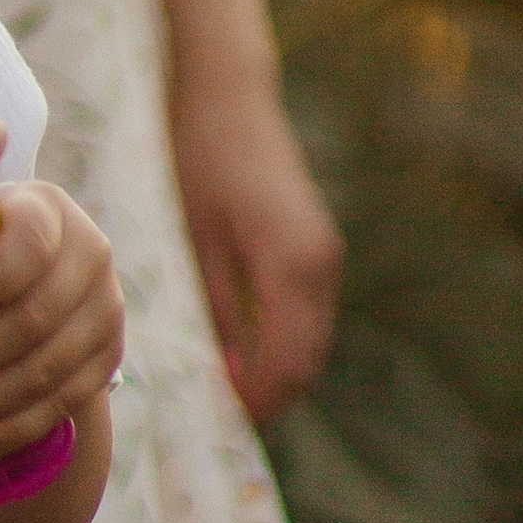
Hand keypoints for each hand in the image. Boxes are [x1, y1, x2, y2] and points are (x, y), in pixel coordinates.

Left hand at [171, 68, 340, 422]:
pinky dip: (284, 343)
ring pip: (311, 341)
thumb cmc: (199, 160)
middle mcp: (322, 267)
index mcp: (291, 267)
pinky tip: (241, 351)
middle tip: (218, 421)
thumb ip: (216, 310)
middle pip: (306, 362)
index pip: (285, 364)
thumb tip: (224, 375)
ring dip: (278, 373)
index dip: (255, 404)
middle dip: (270, 397)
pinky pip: (309, 315)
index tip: (217, 426)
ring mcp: (327, 256)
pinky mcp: (320, 247)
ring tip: (224, 392)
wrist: (229, 96)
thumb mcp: (196, 241)